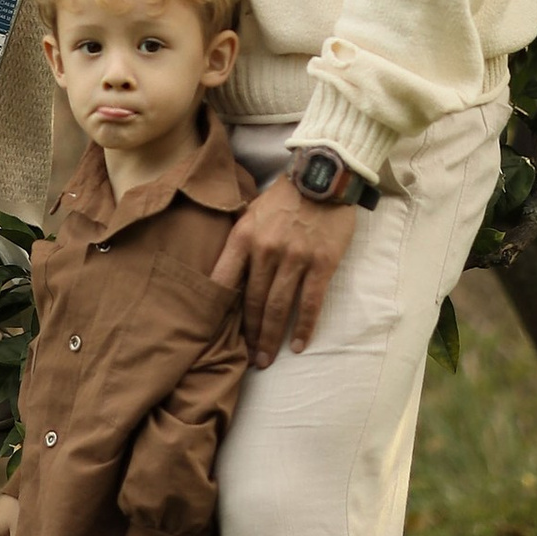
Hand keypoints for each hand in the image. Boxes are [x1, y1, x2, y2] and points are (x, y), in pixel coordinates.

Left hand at [211, 177, 359, 365]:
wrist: (323, 176)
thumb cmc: (286, 196)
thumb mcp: (252, 212)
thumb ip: (240, 242)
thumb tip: (227, 276)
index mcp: (244, 236)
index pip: (224, 280)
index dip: (217, 311)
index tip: (212, 334)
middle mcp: (266, 250)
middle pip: (253, 302)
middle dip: (249, 334)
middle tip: (247, 359)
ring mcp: (295, 258)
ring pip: (278, 307)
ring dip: (271, 337)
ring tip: (266, 360)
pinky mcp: (321, 264)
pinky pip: (310, 303)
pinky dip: (303, 327)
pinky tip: (297, 345)